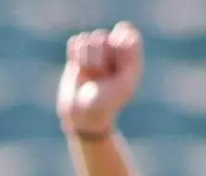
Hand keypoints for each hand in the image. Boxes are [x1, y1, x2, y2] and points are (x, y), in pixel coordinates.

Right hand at [59, 23, 144, 137]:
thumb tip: (122, 29)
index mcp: (130, 55)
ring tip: (90, 76)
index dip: (116, 48)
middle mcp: (113, 50)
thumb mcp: (124, 84)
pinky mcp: (78, 54)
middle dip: (99, 58)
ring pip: (88, 39)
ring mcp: (95, 51)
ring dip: (86, 60)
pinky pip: (75, 42)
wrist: (82, 116)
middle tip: (101, 77)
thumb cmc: (106, 103)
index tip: (114, 67)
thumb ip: (130, 57)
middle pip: (103, 37)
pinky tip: (79, 69)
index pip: (125, 33)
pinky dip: (75, 56)